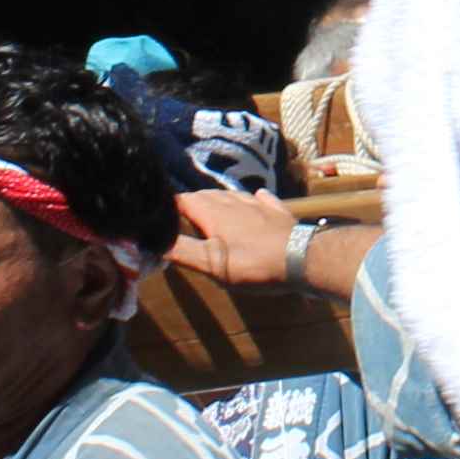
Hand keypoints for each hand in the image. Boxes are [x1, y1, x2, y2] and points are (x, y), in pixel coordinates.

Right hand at [172, 188, 299, 287]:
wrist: (302, 258)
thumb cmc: (253, 263)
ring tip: (211, 212)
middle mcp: (233, 201)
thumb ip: (183, 251)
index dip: (170, 208)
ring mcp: (258, 204)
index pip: (183, 200)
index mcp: (213, 211)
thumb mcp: (212, 264)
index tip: (161, 217)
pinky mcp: (278, 211)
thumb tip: (156, 241)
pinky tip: (257, 198)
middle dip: (192, 204)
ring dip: (218, 201)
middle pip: (205, 195)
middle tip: (183, 220)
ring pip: (231, 194)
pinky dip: (254, 199)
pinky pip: (262, 199)